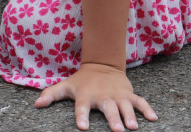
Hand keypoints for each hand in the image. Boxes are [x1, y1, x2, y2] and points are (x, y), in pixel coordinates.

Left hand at [34, 63, 156, 130]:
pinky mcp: (128, 94)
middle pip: (108, 108)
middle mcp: (102, 96)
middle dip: (113, 119)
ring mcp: (117, 95)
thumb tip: (36, 104)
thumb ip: (51, 94)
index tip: (82, 127)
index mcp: (86, 96)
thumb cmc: (82, 81)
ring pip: (125, 106)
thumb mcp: (66, 86)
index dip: (81, 116)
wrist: (102, 65)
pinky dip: (147, 109)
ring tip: (133, 126)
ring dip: (130, 115)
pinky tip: (153, 118)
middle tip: (118, 130)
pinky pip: (139, 101)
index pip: (82, 107)